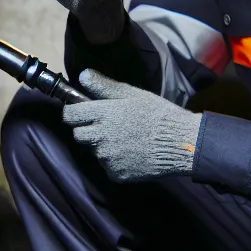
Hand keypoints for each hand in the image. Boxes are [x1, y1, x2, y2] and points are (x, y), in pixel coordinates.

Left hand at [63, 70, 202, 182]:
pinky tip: (132, 153)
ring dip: (103, 145)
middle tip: (106, 125)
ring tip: (125, 139)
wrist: (181, 143)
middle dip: (87, 129)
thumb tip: (82, 75)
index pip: (69, 115)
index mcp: (102, 114)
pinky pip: (108, 166)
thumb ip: (104, 86)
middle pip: (78, 135)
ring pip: (95, 150)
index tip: (80, 111)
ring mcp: (107, 158)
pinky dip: (115, 161)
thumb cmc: (158, 114)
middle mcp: (100, 137)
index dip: (73, 112)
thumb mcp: (132, 94)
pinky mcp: (116, 174)